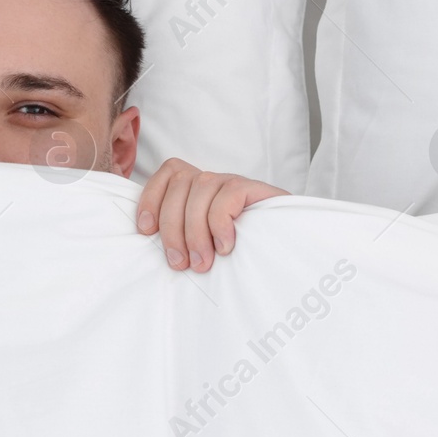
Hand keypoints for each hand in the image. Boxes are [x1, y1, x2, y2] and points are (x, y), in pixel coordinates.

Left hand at [135, 158, 288, 271]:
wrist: (291, 250)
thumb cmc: (243, 255)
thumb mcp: (206, 246)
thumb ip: (185, 238)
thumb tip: (155, 246)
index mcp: (199, 191)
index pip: (168, 173)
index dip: (151, 197)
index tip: (146, 231)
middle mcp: (215, 182)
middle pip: (179, 183)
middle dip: (172, 227)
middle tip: (180, 264)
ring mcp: (235, 183)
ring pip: (200, 187)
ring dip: (195, 231)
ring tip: (203, 262)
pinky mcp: (255, 189)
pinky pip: (227, 196)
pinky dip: (220, 223)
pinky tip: (226, 247)